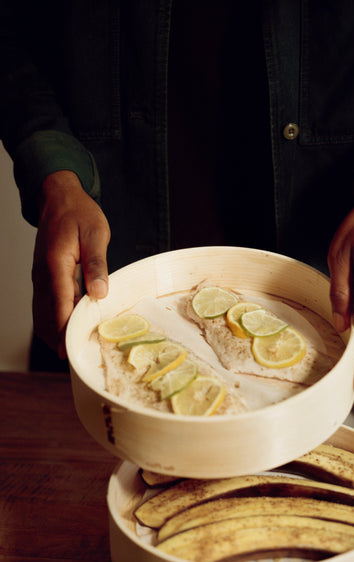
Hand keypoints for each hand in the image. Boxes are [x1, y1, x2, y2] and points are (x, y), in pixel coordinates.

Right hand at [32, 170, 109, 357]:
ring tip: (68, 353)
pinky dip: (51, 321)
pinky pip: (44, 306)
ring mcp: (41, 277)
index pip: (60, 302)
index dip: (65, 328)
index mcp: (56, 264)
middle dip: (58, 337)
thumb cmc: (80, 214)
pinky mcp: (44, 278)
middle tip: (73, 359)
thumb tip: (99, 293)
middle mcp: (44, 274)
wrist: (59, 198)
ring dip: (53, 333)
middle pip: (47, 314)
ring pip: (42, 313)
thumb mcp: (95, 234)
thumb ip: (97, 264)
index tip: (69, 348)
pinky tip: (62, 333)